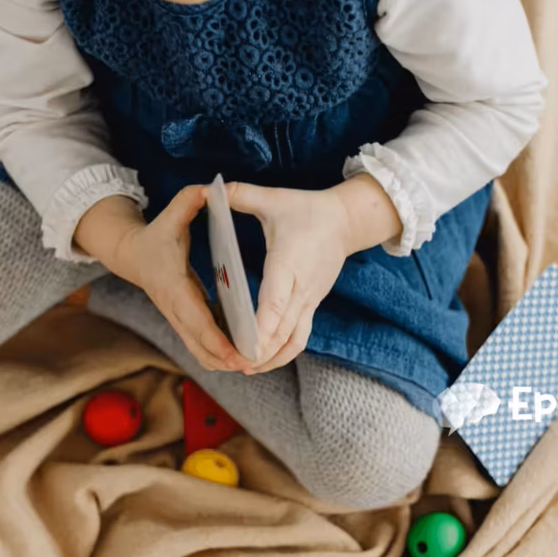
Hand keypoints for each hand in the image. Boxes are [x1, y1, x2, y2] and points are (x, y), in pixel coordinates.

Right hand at [100, 187, 251, 372]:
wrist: (132, 254)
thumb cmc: (156, 235)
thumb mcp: (171, 215)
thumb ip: (188, 201)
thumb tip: (208, 188)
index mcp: (174, 287)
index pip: (197, 320)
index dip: (217, 339)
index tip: (237, 353)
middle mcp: (175, 309)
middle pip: (201, 345)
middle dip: (226, 358)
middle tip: (254, 363)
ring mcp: (179, 319)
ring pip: (201, 352)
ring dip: (223, 361)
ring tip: (252, 363)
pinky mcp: (185, 322)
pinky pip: (202, 345)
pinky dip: (220, 354)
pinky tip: (243, 354)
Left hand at [226, 182, 352, 372]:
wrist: (346, 222)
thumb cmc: (307, 210)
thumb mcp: (274, 198)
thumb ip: (241, 195)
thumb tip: (211, 188)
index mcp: (290, 261)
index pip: (277, 299)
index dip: (263, 323)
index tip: (248, 343)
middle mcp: (302, 286)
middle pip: (284, 327)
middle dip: (262, 349)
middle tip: (236, 364)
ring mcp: (310, 299)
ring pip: (294, 338)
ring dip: (273, 357)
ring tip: (247, 368)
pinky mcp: (313, 304)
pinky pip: (300, 335)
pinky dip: (283, 352)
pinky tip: (263, 360)